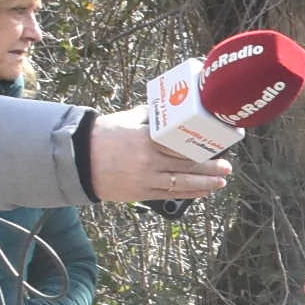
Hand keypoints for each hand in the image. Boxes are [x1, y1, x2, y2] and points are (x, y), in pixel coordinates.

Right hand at [88, 113, 231, 201]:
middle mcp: (148, 161)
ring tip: (220, 182)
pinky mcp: (140, 193)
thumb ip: (150, 117)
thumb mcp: (126, 119)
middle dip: (210, 168)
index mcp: (146, 139)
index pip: (180, 144)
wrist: (77, 160)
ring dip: (205, 184)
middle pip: (187, 165)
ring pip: (182, 183)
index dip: (200, 147)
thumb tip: (168, 109)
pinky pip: (170, 195)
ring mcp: (145, 179)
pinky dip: (189, 194)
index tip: (215, 146)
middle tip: (226, 167)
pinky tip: (202, 192)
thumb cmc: (102, 136)